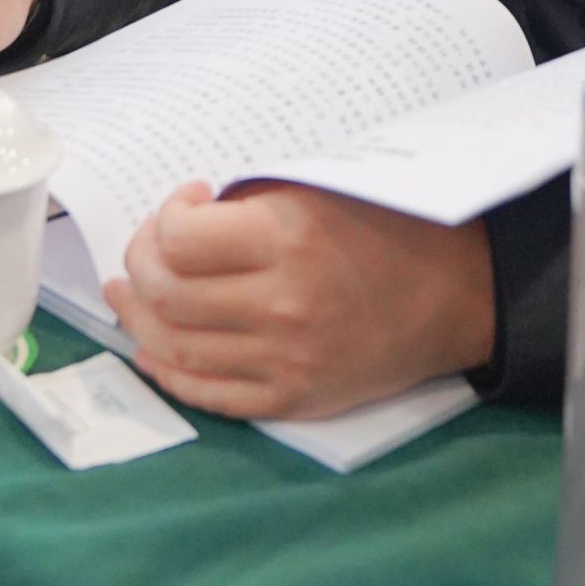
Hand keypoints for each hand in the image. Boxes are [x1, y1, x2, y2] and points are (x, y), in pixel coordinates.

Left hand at [103, 182, 496, 419]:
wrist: (456, 294)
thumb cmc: (387, 227)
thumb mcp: (321, 187)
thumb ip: (251, 204)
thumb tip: (183, 220)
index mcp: (289, 238)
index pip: (180, 239)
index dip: (165, 216)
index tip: (186, 201)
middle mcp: (282, 303)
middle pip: (168, 294)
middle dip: (141, 265)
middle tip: (148, 246)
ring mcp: (285, 359)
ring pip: (176, 347)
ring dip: (139, 318)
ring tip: (128, 293)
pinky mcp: (292, 398)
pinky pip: (209, 394)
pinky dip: (169, 371)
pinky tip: (153, 348)